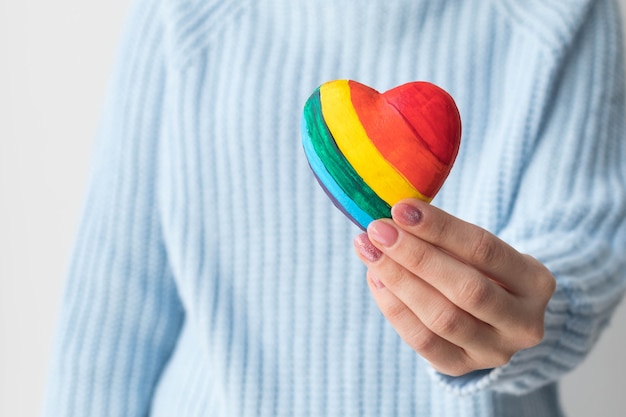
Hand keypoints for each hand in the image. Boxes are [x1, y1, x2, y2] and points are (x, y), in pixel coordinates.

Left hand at [353, 199, 555, 376]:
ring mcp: (495, 351)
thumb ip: (446, 237)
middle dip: (416, 256)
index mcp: (536, 282)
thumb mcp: (480, 251)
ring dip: (398, 280)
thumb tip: (395, 217)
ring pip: (442, 318)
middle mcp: (524, 323)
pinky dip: (394, 308)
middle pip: (466, 289)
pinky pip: (423, 341)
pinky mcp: (463, 367)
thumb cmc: (481, 270)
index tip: (401, 209)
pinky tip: (376, 279)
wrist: (496, 317)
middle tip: (378, 230)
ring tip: (369, 251)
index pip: (485, 250)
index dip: (440, 229)